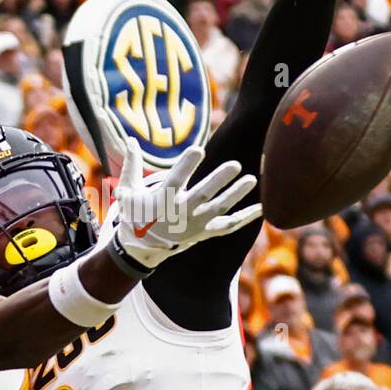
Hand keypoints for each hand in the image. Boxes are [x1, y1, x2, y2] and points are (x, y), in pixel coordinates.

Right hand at [110, 139, 261, 271]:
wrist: (141, 249)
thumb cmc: (136, 215)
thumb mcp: (128, 191)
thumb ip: (131, 165)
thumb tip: (130, 140)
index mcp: (162, 199)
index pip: (176, 179)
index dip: (187, 164)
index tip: (199, 150)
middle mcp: (181, 212)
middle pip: (202, 195)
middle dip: (219, 181)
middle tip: (235, 165)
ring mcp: (195, 224)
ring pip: (219, 209)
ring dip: (236, 195)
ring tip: (252, 179)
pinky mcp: (204, 232)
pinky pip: (228, 226)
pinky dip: (245, 218)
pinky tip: (262, 208)